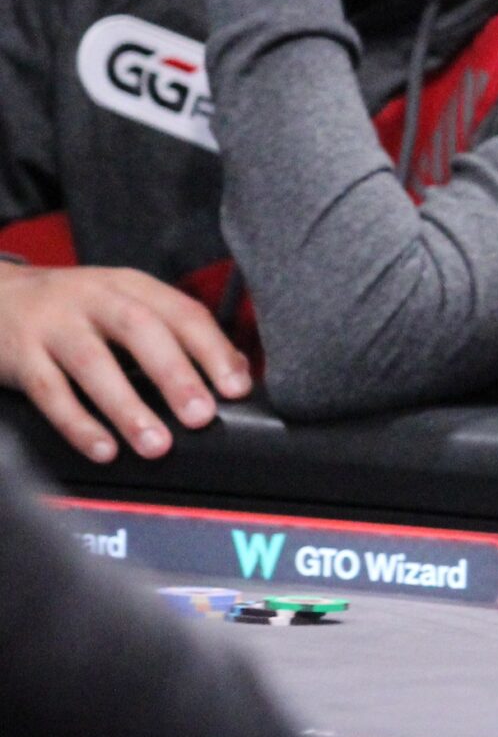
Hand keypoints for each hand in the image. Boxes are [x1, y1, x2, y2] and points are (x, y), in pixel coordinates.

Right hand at [0, 265, 253, 463]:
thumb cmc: (74, 310)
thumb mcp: (124, 305)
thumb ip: (174, 334)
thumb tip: (236, 370)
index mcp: (131, 286)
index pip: (182, 313)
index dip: (213, 350)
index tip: (237, 388)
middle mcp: (94, 298)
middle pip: (140, 331)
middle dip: (175, 375)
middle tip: (200, 416)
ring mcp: (53, 324)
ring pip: (93, 364)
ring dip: (128, 407)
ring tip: (156, 444)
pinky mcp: (19, 355)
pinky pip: (50, 392)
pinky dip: (78, 424)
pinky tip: (103, 449)